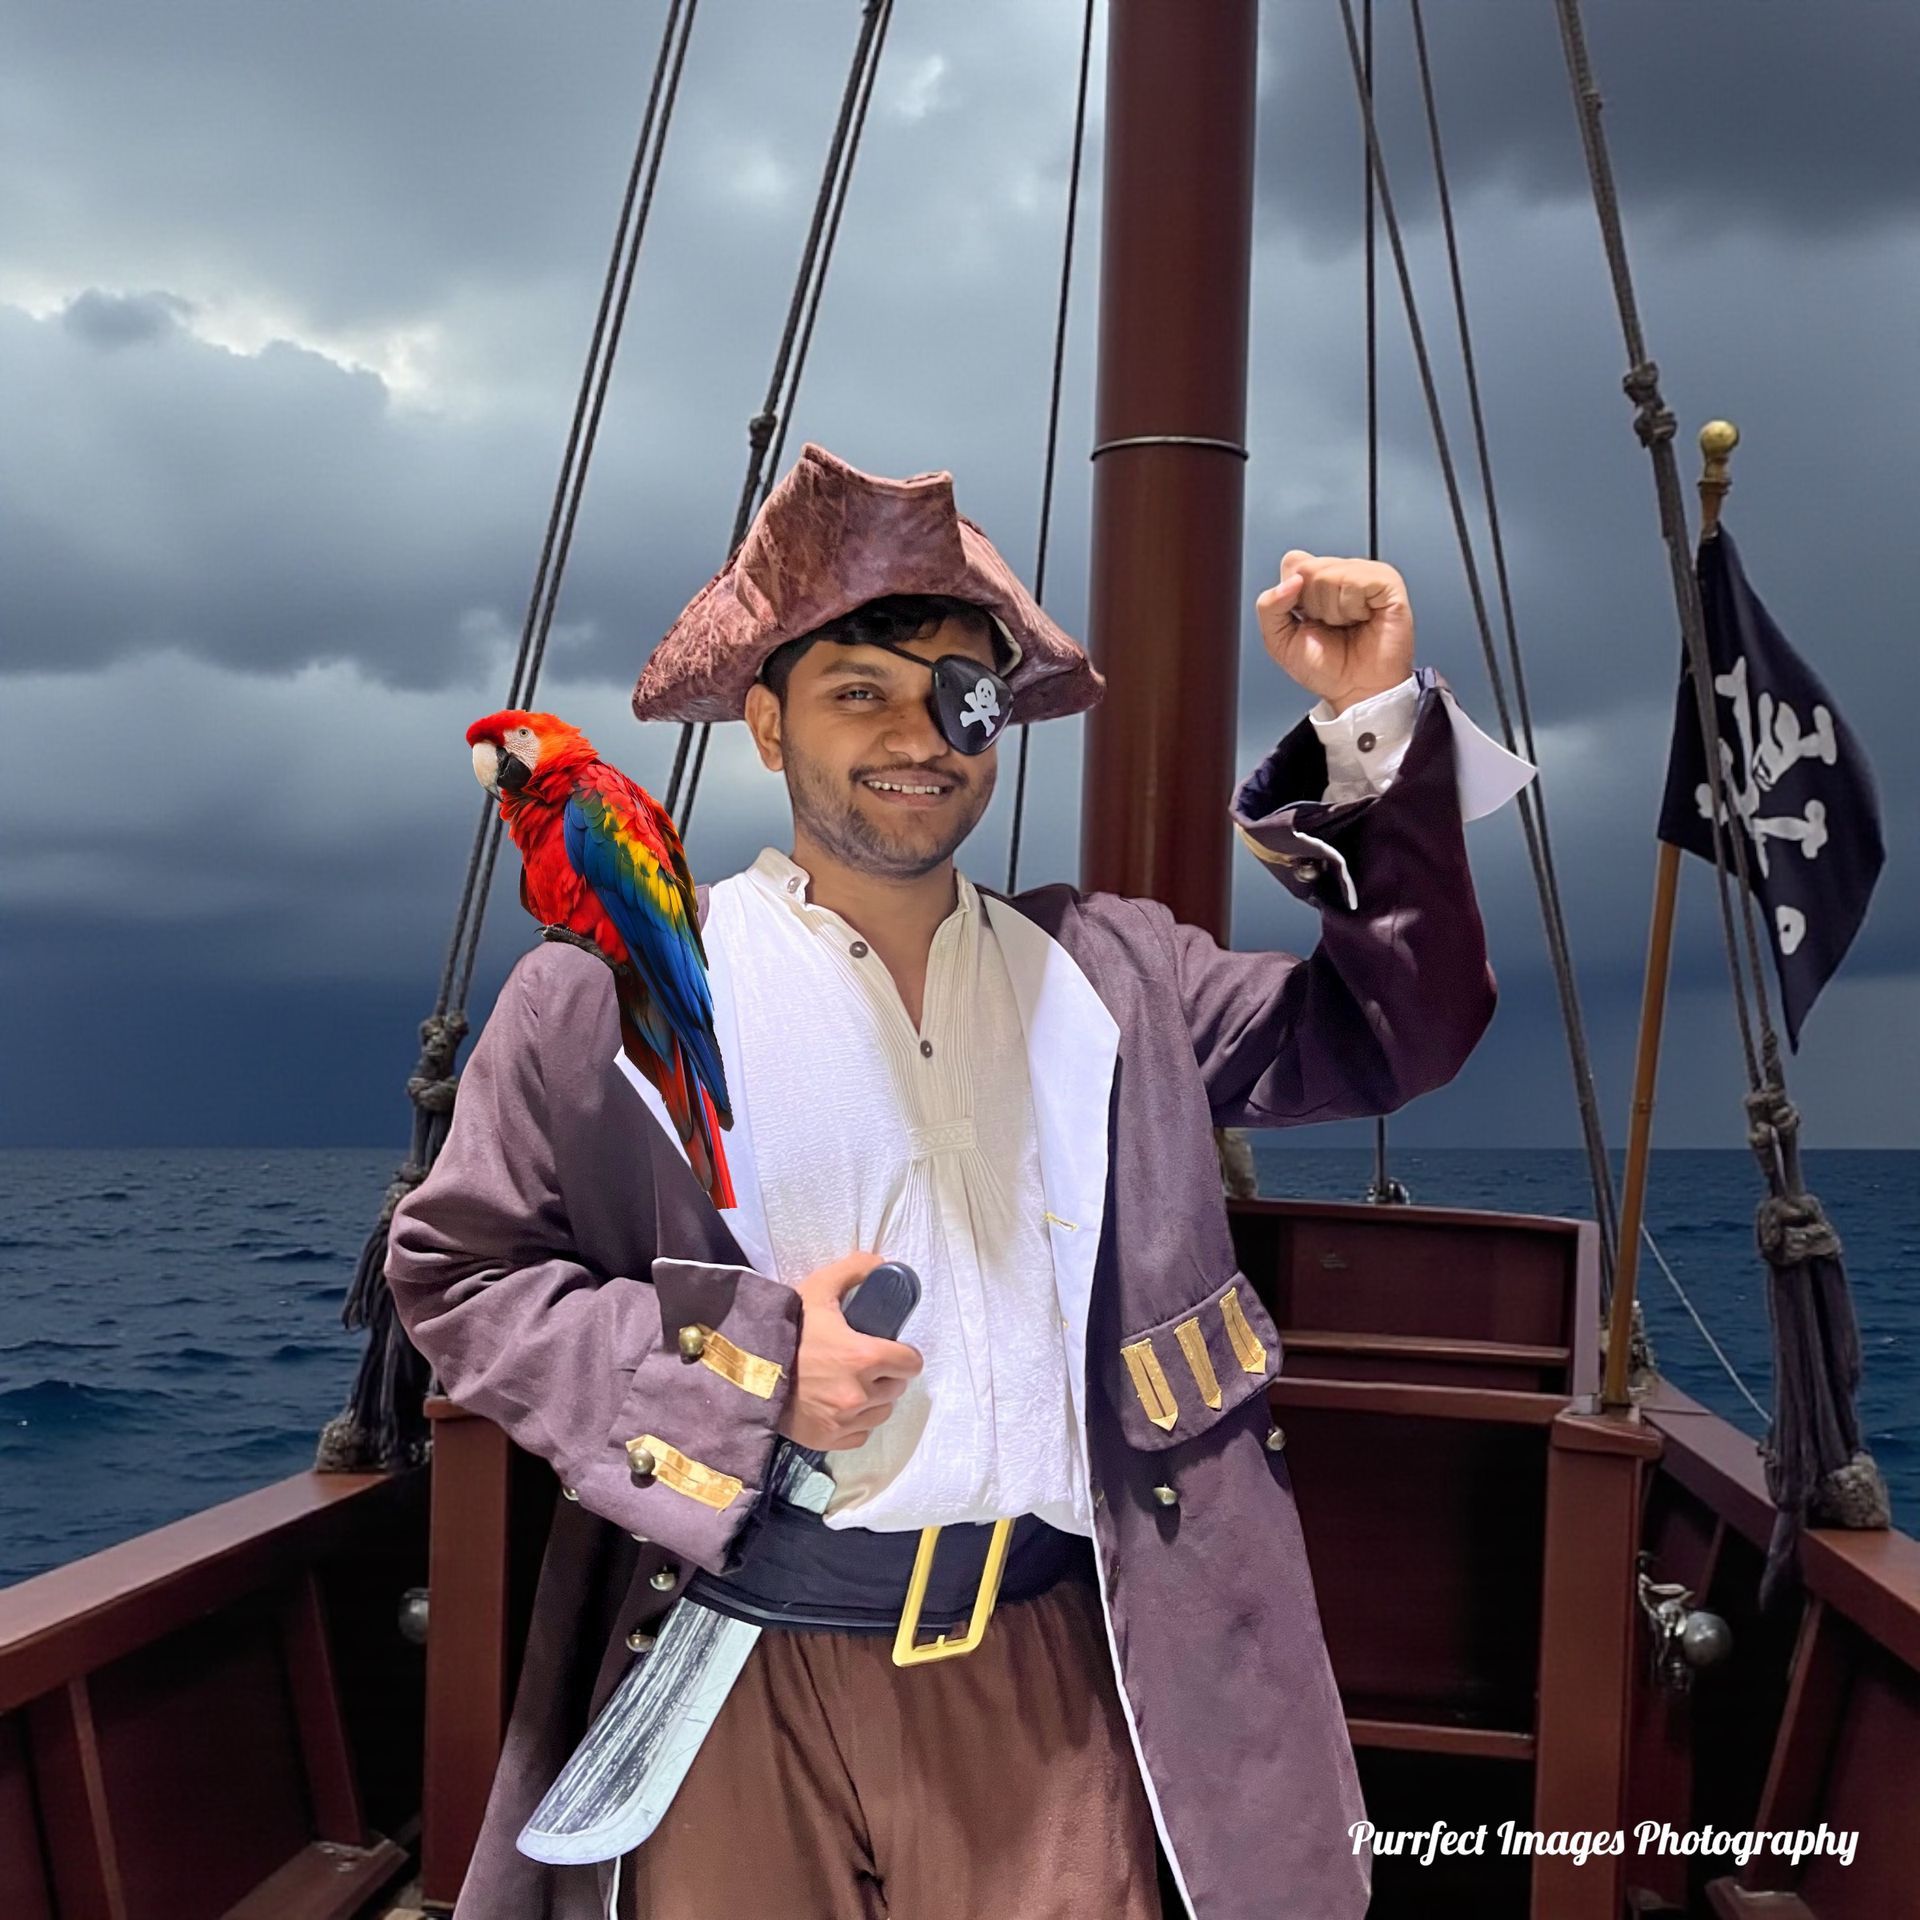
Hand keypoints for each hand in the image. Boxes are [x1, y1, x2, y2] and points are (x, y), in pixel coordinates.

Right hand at [777, 1251, 923, 1451]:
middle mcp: (859, 1394)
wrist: (745, 1372)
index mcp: (864, 1357)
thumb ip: (853, 1271)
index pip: (911, 1363)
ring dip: (874, 1400)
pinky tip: (838, 1406)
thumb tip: (883, 1264)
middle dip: (886, 1375)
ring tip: (852, 1384)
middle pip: (897, 1387)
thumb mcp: (817, 1290)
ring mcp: (845, 1421)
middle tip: (864, 1364)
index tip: (889, 1348)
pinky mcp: (829, 1440)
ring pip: (881, 1412)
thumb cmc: (786, 1329)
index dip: (904, 1354)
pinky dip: (855, 1422)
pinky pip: (860, 1433)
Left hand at [1256, 551, 1414, 713]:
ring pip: (1330, 574)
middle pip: (1308, 569)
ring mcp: (1366, 575)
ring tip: (1347, 626)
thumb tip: (1291, 580)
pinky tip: (1363, 620)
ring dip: (1333, 611)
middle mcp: (1342, 573)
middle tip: (1330, 627)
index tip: (1307, 620)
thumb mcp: (1278, 640)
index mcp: (1318, 580)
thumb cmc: (1326, 669)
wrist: (1356, 693)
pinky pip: (1356, 581)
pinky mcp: (1388, 583)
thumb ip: (1268, 606)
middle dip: (1312, 606)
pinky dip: (1353, 608)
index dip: (1292, 596)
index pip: (1294, 562)